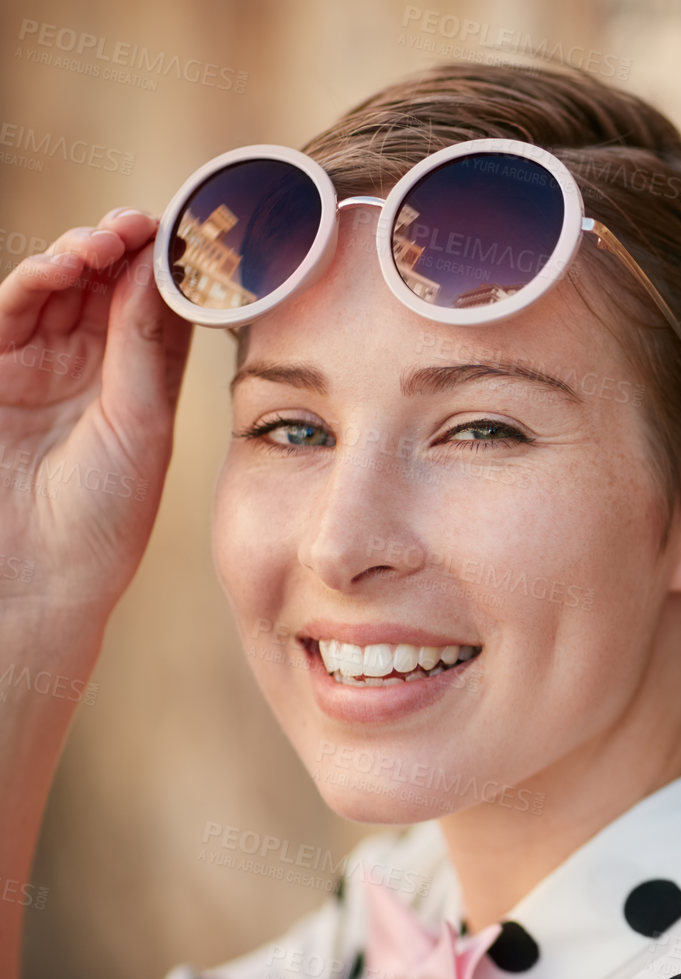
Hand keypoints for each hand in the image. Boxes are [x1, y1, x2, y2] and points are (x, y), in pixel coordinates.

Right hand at [0, 207, 192, 621]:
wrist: (37, 578)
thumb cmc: (102, 518)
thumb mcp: (140, 424)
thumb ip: (147, 348)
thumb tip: (162, 270)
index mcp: (137, 381)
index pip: (155, 306)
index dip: (169, 267)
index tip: (191, 236)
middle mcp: (88, 366)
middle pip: (106, 286)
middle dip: (125, 248)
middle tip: (147, 225)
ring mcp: (36, 365)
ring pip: (60, 289)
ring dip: (82, 255)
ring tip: (108, 240)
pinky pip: (12, 310)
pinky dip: (37, 280)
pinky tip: (66, 264)